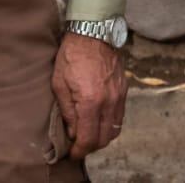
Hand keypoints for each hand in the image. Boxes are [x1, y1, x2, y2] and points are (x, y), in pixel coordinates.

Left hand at [51, 32, 126, 160]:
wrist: (94, 31)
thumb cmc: (72, 55)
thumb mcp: (60, 83)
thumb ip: (67, 111)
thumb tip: (73, 131)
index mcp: (91, 101)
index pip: (88, 138)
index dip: (79, 150)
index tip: (72, 153)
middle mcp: (109, 102)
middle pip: (104, 138)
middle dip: (90, 146)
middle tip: (79, 145)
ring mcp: (119, 96)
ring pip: (115, 129)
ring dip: (102, 136)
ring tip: (88, 133)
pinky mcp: (124, 89)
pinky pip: (120, 116)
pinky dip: (110, 124)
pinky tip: (98, 119)